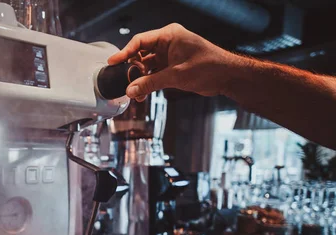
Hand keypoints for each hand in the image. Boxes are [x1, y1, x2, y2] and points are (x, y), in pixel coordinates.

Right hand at [108, 23, 240, 101]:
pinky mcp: (172, 66)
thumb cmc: (209, 66)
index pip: (140, 41)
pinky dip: (148, 83)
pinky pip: (154, 73)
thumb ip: (150, 83)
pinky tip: (142, 94)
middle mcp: (167, 42)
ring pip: (146, 66)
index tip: (113, 62)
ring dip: (140, 79)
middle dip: (132, 70)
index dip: (124, 52)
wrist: (226, 76)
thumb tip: (131, 90)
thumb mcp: (176, 76)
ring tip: (134, 92)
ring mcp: (169, 54)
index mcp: (169, 35)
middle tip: (124, 82)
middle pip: (140, 54)